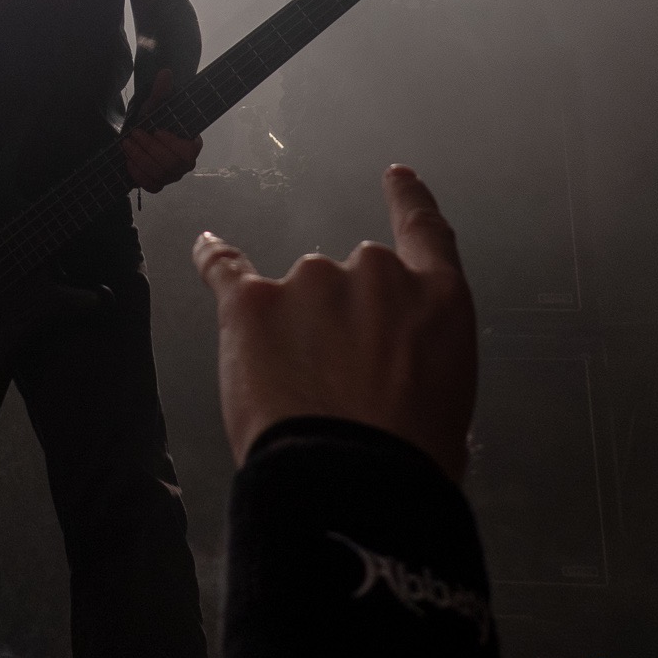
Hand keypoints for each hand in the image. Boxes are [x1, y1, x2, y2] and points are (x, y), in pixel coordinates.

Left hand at [122, 70, 201, 191]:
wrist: (140, 136)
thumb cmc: (153, 121)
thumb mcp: (155, 106)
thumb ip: (161, 93)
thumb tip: (165, 73)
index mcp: (192, 144)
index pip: (188, 151)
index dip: (172, 143)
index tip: (157, 129)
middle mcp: (186, 164)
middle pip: (171, 164)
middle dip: (149, 148)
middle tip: (134, 133)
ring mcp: (172, 177)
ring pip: (159, 175)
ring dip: (139, 158)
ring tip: (126, 143)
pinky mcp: (158, 184)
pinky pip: (150, 186)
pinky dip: (137, 174)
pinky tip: (128, 160)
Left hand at [192, 164, 476, 482]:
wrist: (350, 481)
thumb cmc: (410, 460)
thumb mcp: (451, 406)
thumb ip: (422, 363)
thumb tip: (397, 374)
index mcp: (440, 300)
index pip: (425, 233)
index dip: (409, 200)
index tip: (396, 176)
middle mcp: (378, 274)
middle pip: (355, 275)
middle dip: (344, 320)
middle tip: (340, 384)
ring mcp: (312, 282)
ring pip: (299, 290)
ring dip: (295, 327)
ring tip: (299, 393)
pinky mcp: (253, 302)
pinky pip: (227, 267)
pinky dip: (214, 257)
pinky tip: (205, 247)